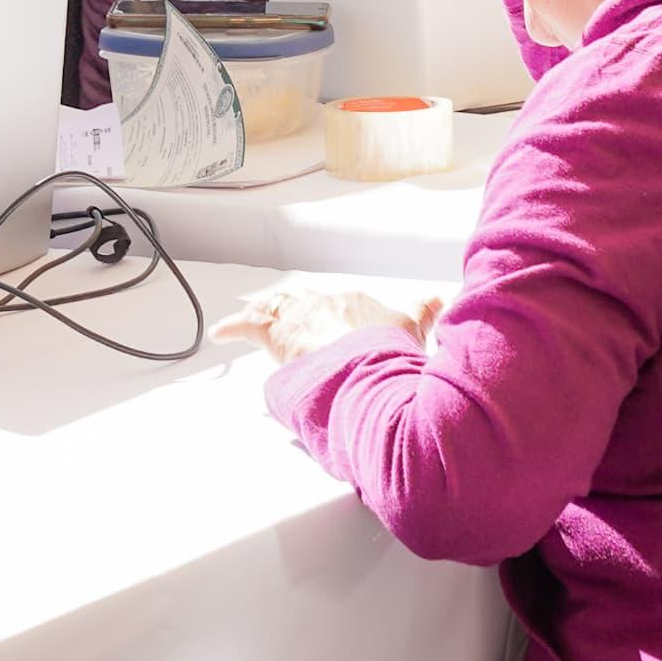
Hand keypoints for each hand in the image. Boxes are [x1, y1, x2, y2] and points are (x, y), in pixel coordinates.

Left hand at [208, 279, 446, 362]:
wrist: (368, 363)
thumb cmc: (389, 353)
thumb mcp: (414, 332)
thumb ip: (426, 312)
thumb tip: (442, 296)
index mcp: (357, 304)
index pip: (342, 308)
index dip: (339, 322)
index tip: (338, 331)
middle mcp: (326, 303)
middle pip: (308, 304)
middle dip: (301, 313)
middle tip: (296, 325)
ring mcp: (300, 316)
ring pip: (278, 308)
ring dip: (269, 315)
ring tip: (259, 320)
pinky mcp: (276, 333)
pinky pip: (247, 325)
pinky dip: (232, 327)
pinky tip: (218, 331)